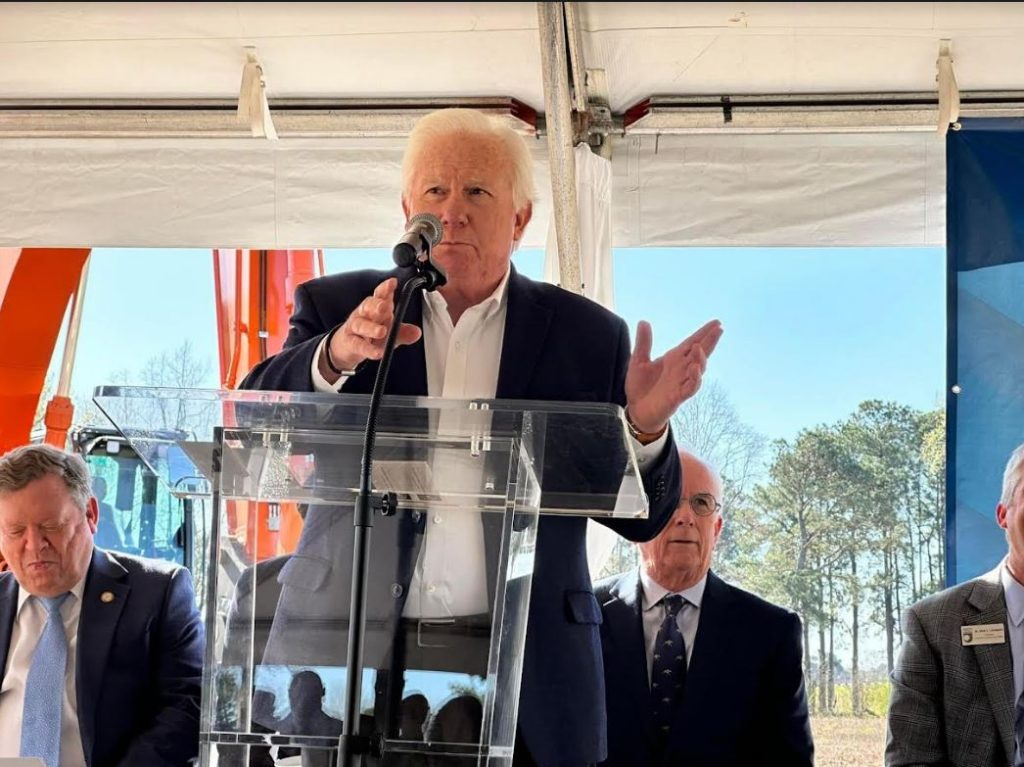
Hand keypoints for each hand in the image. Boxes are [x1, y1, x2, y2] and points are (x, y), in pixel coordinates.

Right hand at [323, 278, 421, 374]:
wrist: (347, 346)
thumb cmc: (370, 334)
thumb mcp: (390, 332)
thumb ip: (403, 332)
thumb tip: (417, 332)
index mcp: (376, 307)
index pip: (380, 295)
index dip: (385, 288)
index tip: (392, 282)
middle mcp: (364, 314)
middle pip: (368, 306)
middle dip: (376, 305)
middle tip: (385, 306)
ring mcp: (355, 327)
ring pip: (361, 325)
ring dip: (371, 328)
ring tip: (382, 331)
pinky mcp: (350, 342)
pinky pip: (358, 345)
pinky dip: (368, 349)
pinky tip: (377, 352)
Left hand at [625, 319, 722, 433]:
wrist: (636, 410)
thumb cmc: (640, 387)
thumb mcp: (638, 361)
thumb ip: (643, 343)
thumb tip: (643, 322)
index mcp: (673, 359)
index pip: (692, 343)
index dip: (704, 333)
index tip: (716, 323)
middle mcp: (681, 369)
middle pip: (700, 353)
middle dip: (710, 341)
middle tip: (719, 329)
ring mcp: (681, 382)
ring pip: (698, 369)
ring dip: (700, 358)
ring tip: (698, 347)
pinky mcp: (678, 396)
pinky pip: (690, 387)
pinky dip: (694, 379)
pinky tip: (694, 368)